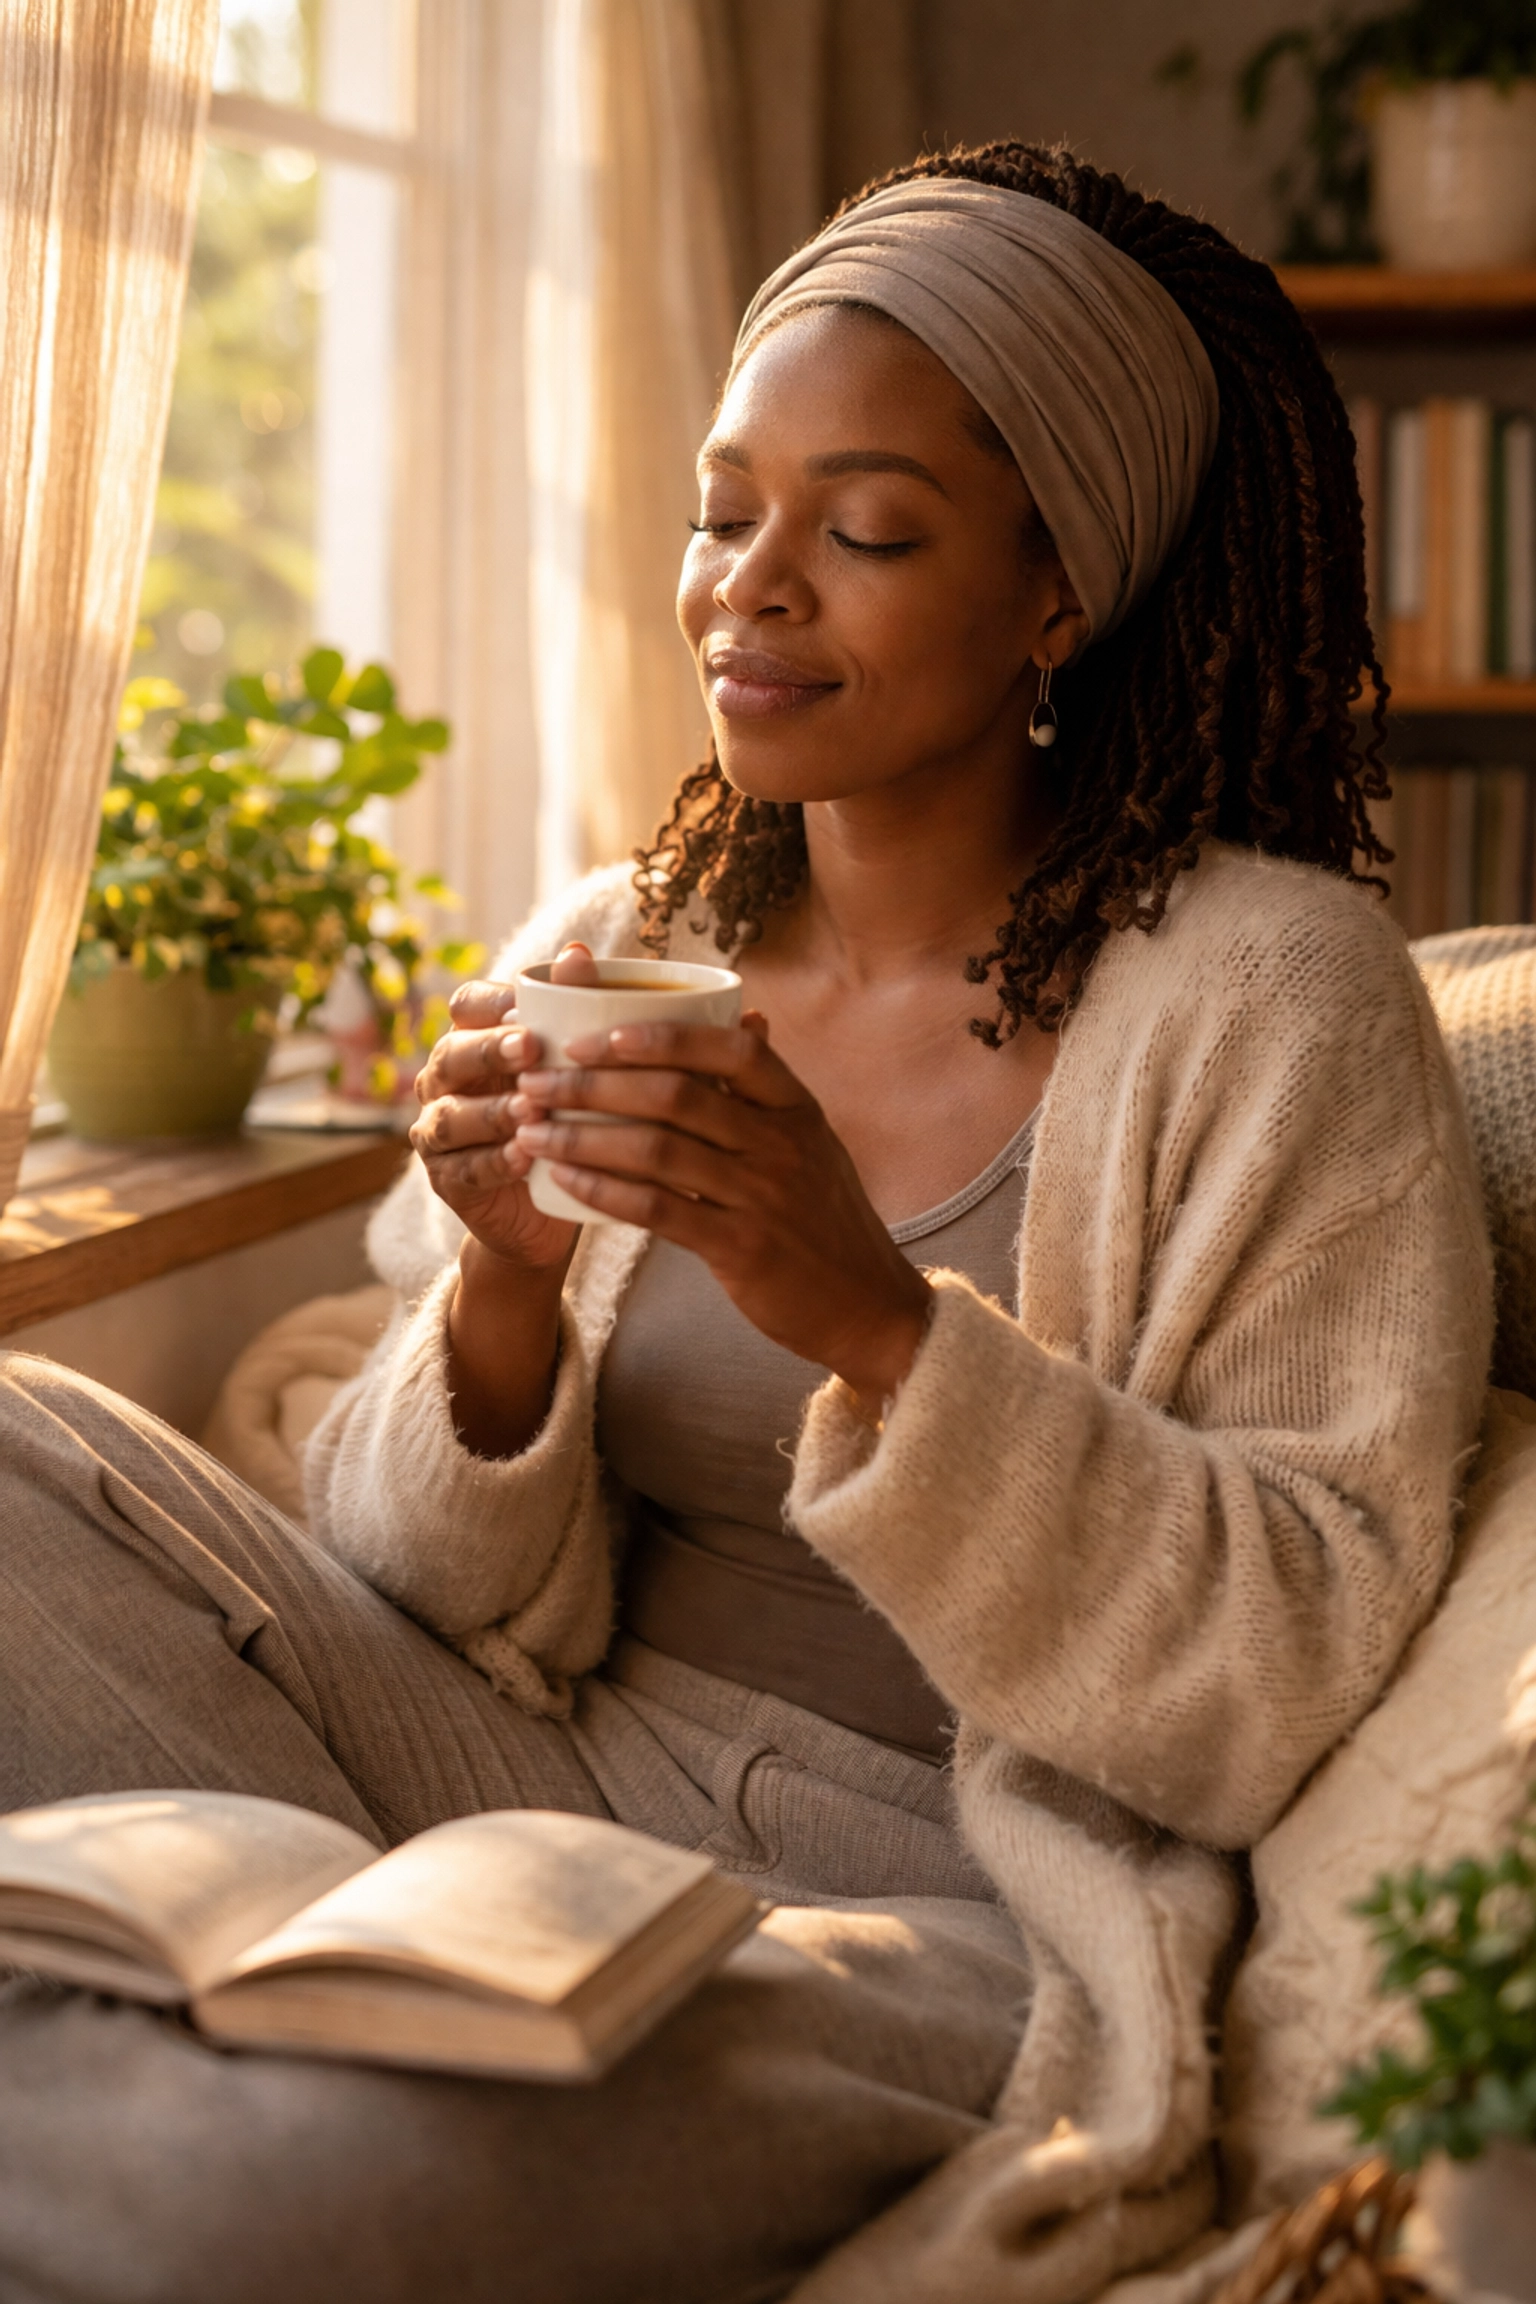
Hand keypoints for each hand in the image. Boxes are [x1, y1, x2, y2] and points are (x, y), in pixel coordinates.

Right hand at [410, 980, 576, 1275]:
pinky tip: (526, 1158)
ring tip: (532, 1109)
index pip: (466, 1004)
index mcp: (473, 1040)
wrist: (555, 1206)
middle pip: (451, 1055)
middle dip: (489, 1051)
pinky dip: (494, 1163)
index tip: (529, 1005)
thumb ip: (573, 1011)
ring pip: (452, 1117)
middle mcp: (445, 1082)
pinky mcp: (447, 1182)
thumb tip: (577, 953)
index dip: (492, 1002)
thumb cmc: (566, 1119)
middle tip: (530, 1047)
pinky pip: (464, 1170)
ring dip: (492, 1112)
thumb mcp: (575, 1068)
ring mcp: (439, 1133)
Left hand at [510, 1015, 931, 1403]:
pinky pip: (658, 1210)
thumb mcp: (813, 1143)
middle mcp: (782, 1144)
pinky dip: (604, 1191)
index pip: (729, 1050)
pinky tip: (565, 1182)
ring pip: (656, 1150)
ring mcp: (762, 1196)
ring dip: (583, 1137)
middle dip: (595, 1083)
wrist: (869, 1306)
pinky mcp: (741, 1248)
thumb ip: (770, 1089)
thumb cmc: (827, 1219)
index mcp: (796, 1108)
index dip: (661, 1036)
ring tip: (532, 1131)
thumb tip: (747, 1018)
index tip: (601, 1034)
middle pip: (676, 1095)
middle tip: (539, 1082)